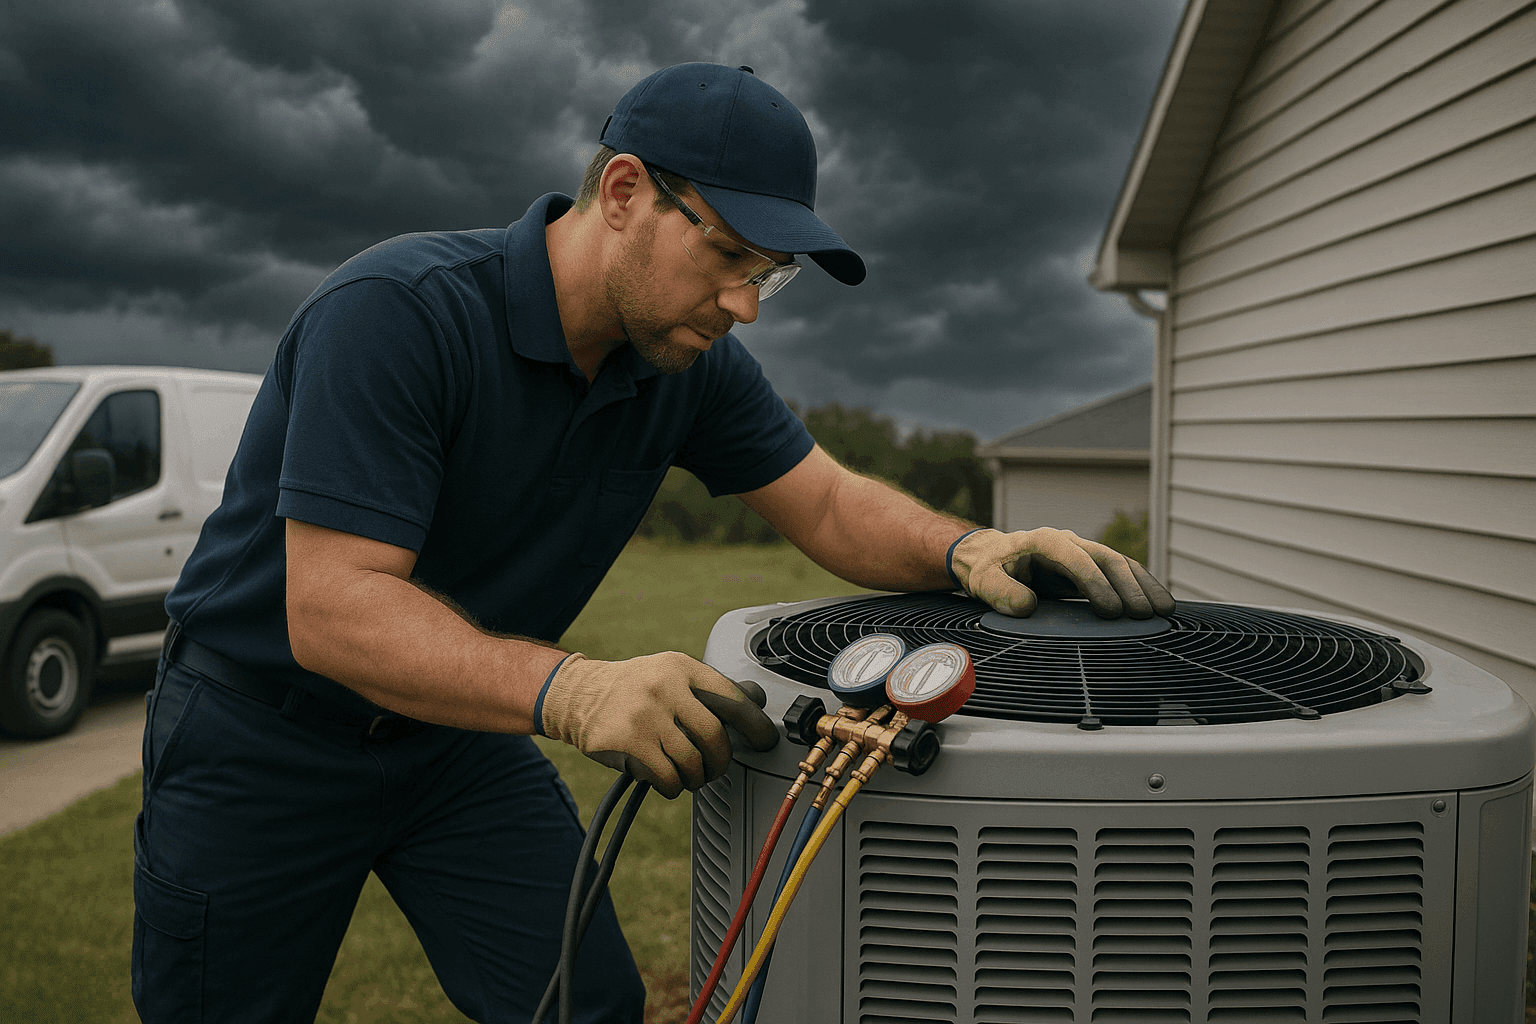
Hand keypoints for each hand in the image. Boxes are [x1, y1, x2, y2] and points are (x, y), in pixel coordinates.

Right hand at [539, 651, 778, 798]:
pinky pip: (667, 777)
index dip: (755, 724)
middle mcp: (665, 687)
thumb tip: (757, 698)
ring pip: (692, 762)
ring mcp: (645, 715)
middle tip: (716, 768)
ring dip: (696, 777)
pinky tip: (668, 780)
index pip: (732, 698)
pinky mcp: (628, 742)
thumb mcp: (671, 673)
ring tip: (689, 775)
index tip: (765, 740)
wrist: (578, 694)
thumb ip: (709, 689)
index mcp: (681, 668)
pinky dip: (673, 786)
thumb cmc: (633, 687)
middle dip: (721, 761)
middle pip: (714, 737)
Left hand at [949, 527, 1175, 619]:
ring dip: (1144, 586)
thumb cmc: (987, 569)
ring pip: (1121, 564)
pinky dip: (1140, 587)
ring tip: (1165, 610)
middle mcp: (1069, 542)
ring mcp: (1082, 553)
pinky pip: (1119, 575)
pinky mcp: (1089, 568)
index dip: (1096, 583)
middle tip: (1145, 615)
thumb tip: (1027, 607)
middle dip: (1129, 586)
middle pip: (1107, 559)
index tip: (1112, 611)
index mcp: (1044, 541)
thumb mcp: (984, 580)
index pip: (1077, 559)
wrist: (989, 558)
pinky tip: (1157, 605)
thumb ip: (1001, 592)